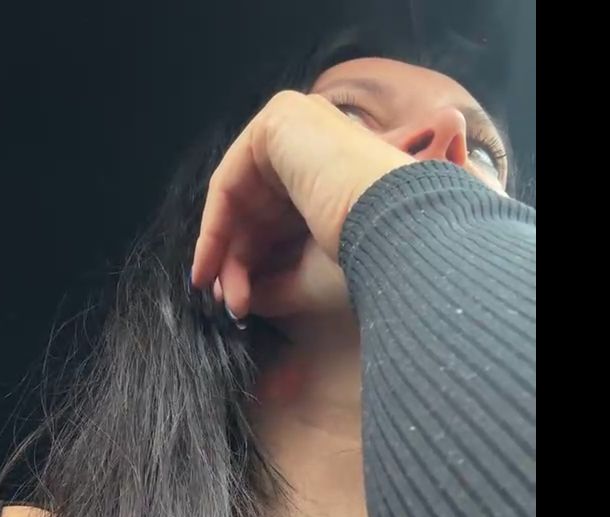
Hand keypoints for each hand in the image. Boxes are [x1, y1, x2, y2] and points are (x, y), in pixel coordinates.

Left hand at [190, 90, 414, 320]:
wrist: (398, 229)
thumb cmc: (369, 256)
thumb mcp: (309, 276)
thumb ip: (270, 283)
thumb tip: (238, 299)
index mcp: (334, 175)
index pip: (276, 220)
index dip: (251, 263)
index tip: (237, 303)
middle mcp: (316, 145)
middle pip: (255, 209)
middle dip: (236, 263)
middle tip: (228, 302)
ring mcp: (299, 125)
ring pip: (240, 197)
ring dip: (225, 253)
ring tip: (226, 296)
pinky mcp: (279, 119)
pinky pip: (230, 178)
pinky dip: (216, 224)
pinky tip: (211, 264)